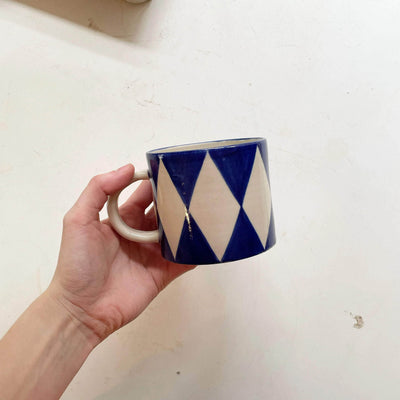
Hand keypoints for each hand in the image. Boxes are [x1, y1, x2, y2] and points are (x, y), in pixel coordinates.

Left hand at [48, 164, 194, 344]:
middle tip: (198, 188)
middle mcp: (140, 233)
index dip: (157, 182)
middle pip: (164, 211)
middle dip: (178, 200)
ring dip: (189, 223)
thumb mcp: (78, 219)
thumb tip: (128, 168)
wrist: (82, 309)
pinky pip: (184, 260)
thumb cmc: (77, 263)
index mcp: (122, 219)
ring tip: (209, 209)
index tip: (175, 171)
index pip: (144, 194)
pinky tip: (209, 240)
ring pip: (177, 233)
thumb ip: (98, 190)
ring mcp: (153, 254)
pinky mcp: (163, 273)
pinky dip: (196, 251)